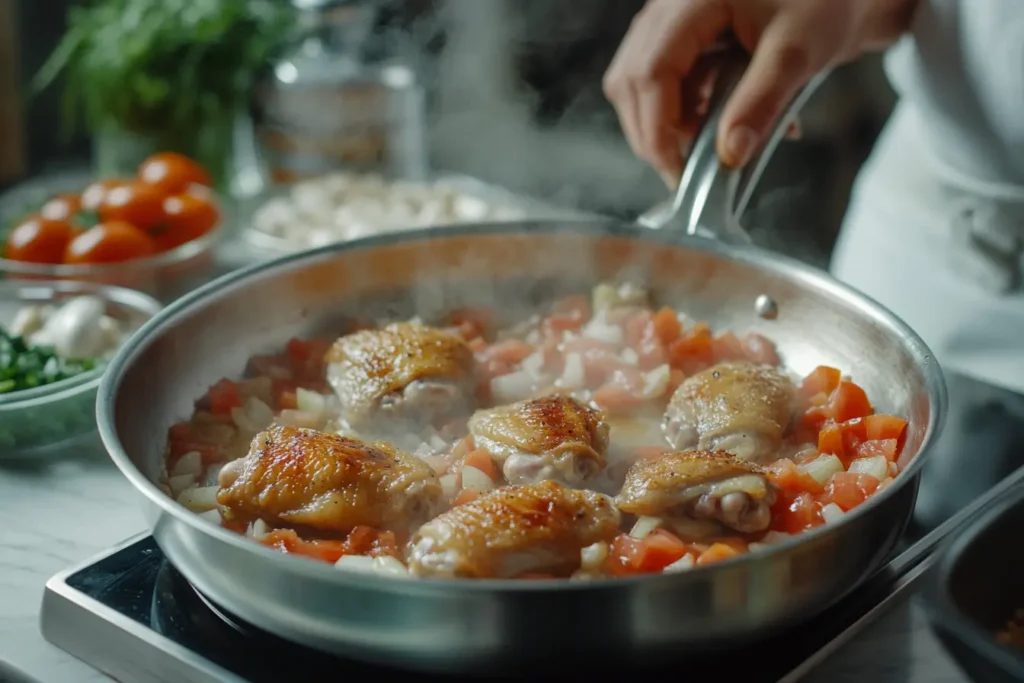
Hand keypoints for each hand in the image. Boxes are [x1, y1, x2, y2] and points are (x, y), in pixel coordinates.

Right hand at [603, 0, 916, 185]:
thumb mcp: (797, 53)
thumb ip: (760, 104)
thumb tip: (730, 156)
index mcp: (690, 1)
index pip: (649, 74)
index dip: (657, 130)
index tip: (678, 172)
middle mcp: (670, 5)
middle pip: (632, 81)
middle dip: (656, 133)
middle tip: (687, 173)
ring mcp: (672, 18)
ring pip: (641, 83)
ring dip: (671, 123)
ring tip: (711, 148)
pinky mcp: (684, 32)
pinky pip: (667, 78)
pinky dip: (689, 109)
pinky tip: (726, 122)